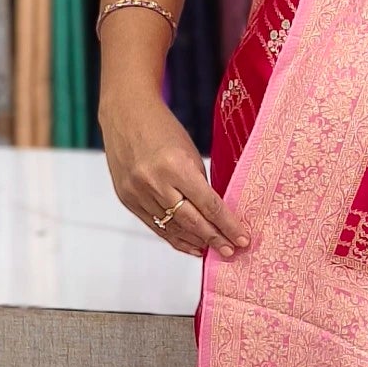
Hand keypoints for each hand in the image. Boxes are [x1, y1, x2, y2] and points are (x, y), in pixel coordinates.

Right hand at [100, 89, 249, 258]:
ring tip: (213, 251)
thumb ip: (199, 183)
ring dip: (195, 242)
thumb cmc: (162, 129)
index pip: (208, 204)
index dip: (227, 225)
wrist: (125, 115)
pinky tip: (190, 246)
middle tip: (231, 251)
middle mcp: (154, 183)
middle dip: (214, 239)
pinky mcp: (126, 199)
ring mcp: (137, 193)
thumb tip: (215, 215)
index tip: (242, 238)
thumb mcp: (188, 152)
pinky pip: (154, 226)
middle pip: (191, 221)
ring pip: (172, 228)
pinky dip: (174, 237)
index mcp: (175, 166)